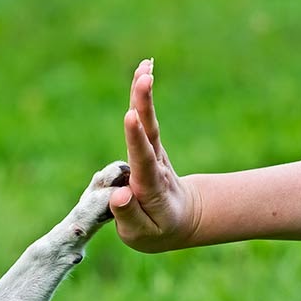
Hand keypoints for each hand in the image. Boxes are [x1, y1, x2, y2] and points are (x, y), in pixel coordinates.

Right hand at [109, 59, 200, 252]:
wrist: (182, 219)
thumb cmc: (157, 230)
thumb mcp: (142, 235)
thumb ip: (129, 216)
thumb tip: (119, 194)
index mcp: (151, 188)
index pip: (143, 161)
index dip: (136, 139)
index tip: (131, 117)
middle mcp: (155, 165)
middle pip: (149, 133)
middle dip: (144, 105)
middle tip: (144, 78)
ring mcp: (154, 153)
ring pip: (149, 121)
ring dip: (144, 94)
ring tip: (144, 66)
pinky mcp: (150, 145)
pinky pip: (145, 119)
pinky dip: (142, 96)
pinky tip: (143, 70)